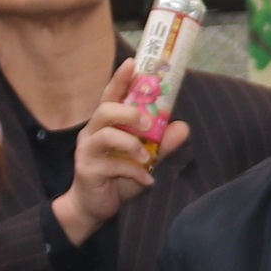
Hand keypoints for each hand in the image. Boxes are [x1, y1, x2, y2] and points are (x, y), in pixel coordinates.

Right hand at [48, 92, 190, 243]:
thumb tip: (183, 127)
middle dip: (128, 113)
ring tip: (146, 158)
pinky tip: (147, 180)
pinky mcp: (87, 170)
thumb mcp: (144, 159)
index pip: (110, 95)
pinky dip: (134, 172)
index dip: (120, 79)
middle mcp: (92, 132)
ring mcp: (87, 151)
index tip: (132, 63)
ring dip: (131, 144)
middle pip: (104, 110)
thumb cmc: (117, 177)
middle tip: (147, 123)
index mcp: (104, 124)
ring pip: (106, 136)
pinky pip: (113, 166)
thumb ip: (162, 144)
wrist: (93, 207)